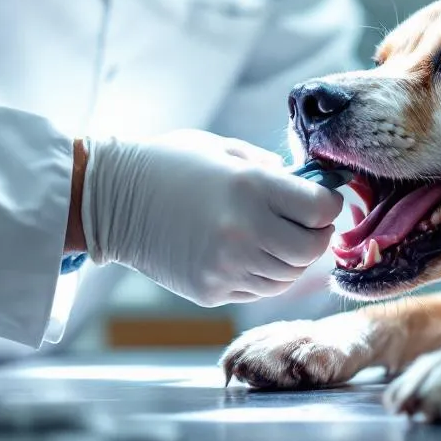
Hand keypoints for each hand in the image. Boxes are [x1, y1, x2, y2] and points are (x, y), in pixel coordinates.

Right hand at [78, 130, 342, 305]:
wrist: (112, 199)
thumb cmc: (170, 164)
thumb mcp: (224, 150)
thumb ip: (271, 170)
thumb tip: (311, 187)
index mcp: (251, 188)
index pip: (321, 210)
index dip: (328, 205)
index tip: (322, 200)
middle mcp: (244, 231)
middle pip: (310, 250)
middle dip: (315, 236)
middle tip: (305, 224)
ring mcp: (227, 266)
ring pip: (287, 276)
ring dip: (289, 259)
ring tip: (272, 237)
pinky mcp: (211, 290)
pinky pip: (258, 290)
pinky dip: (261, 274)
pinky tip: (245, 253)